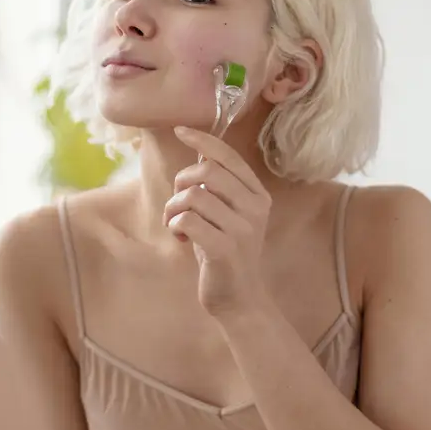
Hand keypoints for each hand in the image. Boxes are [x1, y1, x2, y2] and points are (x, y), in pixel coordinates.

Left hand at [163, 126, 272, 318]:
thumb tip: (200, 153)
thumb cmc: (225, 251)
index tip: (180, 130)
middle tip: (175, 204)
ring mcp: (243, 229)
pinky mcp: (225, 249)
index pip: (229, 156)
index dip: (202, 140)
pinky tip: (178, 237)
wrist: (238, 299)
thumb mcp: (228, 214)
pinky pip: (187, 221)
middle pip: (206, 172)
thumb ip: (219, 187)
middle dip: (180, 183)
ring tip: (174, 223)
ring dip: (172, 208)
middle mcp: (255, 208)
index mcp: (258, 195)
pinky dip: (174, 225)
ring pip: (192, 197)